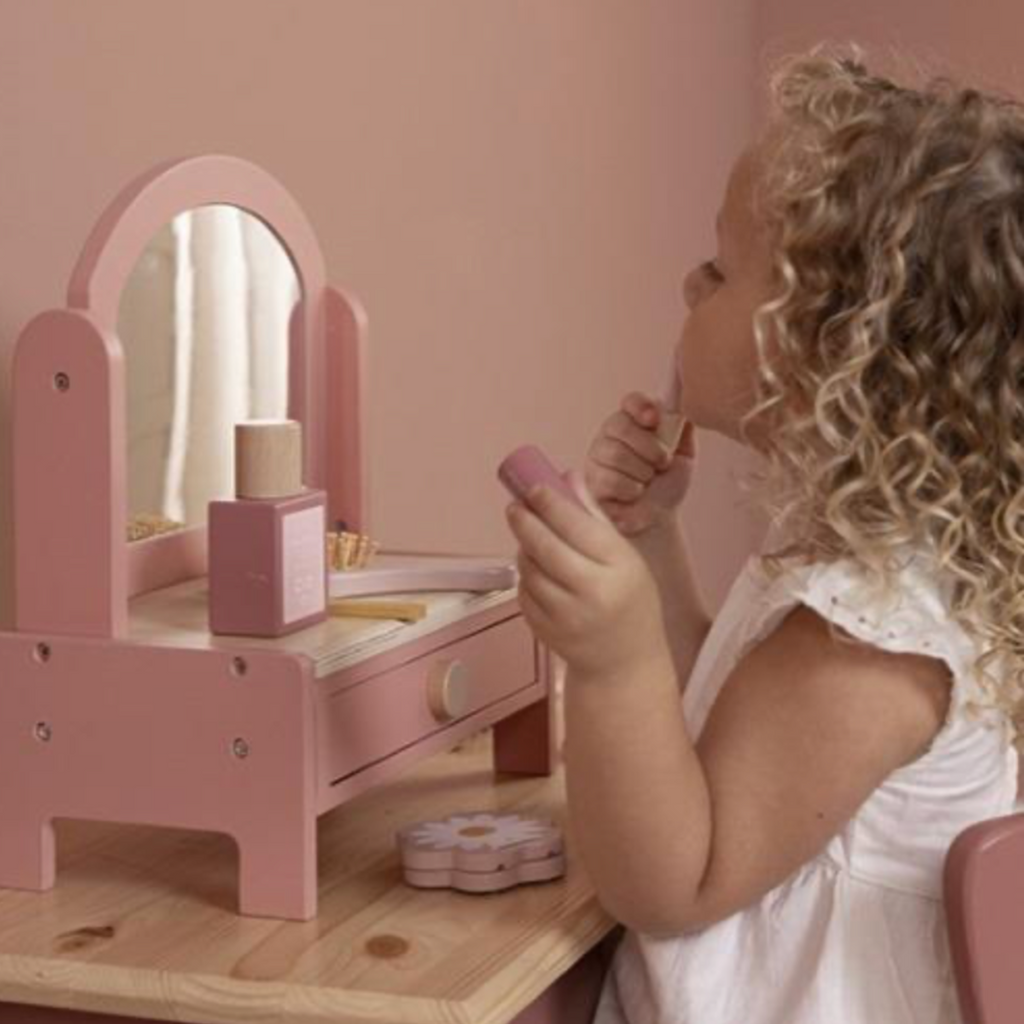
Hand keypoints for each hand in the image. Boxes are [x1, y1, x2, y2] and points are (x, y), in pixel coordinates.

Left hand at [504, 469, 668, 680]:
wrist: (625, 663)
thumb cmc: (629, 603)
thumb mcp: (625, 558)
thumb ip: (594, 517)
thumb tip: (568, 477)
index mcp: (619, 568)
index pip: (576, 526)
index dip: (550, 502)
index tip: (533, 486)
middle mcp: (593, 593)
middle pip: (545, 546)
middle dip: (525, 521)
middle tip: (516, 506)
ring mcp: (566, 616)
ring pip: (529, 569)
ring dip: (524, 549)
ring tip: (530, 539)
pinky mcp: (545, 632)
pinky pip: (524, 593)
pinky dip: (526, 576)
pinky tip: (537, 571)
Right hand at [584, 391, 697, 536]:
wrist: (658, 517)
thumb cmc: (667, 484)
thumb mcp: (684, 455)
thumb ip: (683, 430)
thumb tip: (685, 407)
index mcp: (633, 423)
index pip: (630, 402)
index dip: (641, 407)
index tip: (655, 420)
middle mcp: (610, 435)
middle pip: (619, 425)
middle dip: (649, 447)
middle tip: (662, 463)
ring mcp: (596, 457)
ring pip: (615, 453)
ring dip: (641, 471)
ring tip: (646, 481)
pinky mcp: (590, 481)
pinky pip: (610, 479)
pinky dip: (630, 489)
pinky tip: (634, 494)